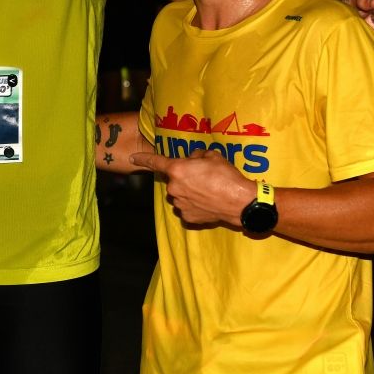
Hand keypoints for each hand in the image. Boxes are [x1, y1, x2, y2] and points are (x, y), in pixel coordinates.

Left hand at [129, 149, 251, 227]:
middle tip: (202, 177)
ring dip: (188, 192)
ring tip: (207, 191)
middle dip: (184, 178)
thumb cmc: (226, 176)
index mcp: (177, 170)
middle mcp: (174, 188)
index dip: (143, 159)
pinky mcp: (187, 217)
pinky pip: (186, 208)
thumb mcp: (213, 156)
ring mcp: (180, 204)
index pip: (155, 162)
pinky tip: (207, 203)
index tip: (133, 158)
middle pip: (174, 180)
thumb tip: (193, 159)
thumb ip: (197, 155)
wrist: (240, 202)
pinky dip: (194, 205)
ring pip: (179, 195)